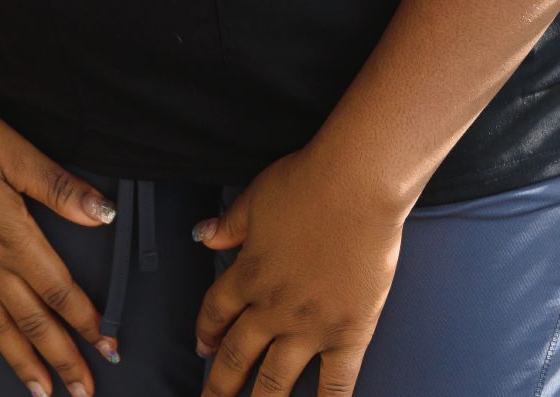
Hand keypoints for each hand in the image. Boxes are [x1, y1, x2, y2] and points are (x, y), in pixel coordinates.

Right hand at [0, 92, 120, 396]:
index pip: (59, 291)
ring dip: (23, 361)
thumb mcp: (18, 153)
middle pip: (32, 321)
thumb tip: (103, 213)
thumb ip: (61, 189)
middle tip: (85, 392)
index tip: (110, 347)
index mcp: (12, 236)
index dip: (87, 321)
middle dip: (62, 359)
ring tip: (43, 392)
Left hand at [190, 141, 409, 396]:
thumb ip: (228, 224)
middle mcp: (273, 307)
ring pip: (274, 379)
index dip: (205, 333)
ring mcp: (310, 326)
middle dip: (218, 384)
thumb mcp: (256, 198)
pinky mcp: (349, 333)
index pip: (216, 312)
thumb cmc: (310, 183)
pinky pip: (335, 384)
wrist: (358, 185)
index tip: (202, 348)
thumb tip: (203, 234)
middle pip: (236, 355)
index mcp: (249, 273)